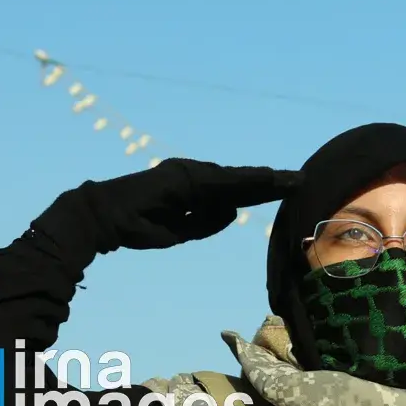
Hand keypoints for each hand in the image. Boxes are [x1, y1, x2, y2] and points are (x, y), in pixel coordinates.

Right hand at [31, 159, 301, 260]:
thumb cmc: (139, 226)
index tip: (286, 190)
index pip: (234, 192)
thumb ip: (207, 222)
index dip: (260, 192)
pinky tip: (267, 180)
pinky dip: (245, 180)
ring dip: (265, 180)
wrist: (105, 218)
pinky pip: (221, 180)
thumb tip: (234, 211)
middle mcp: (194, 176)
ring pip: (236, 179)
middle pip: (240, 182)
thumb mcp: (181, 231)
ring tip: (292, 180)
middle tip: (300, 180)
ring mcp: (190, 174)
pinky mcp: (185, 177)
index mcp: (194, 190)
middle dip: (271, 183)